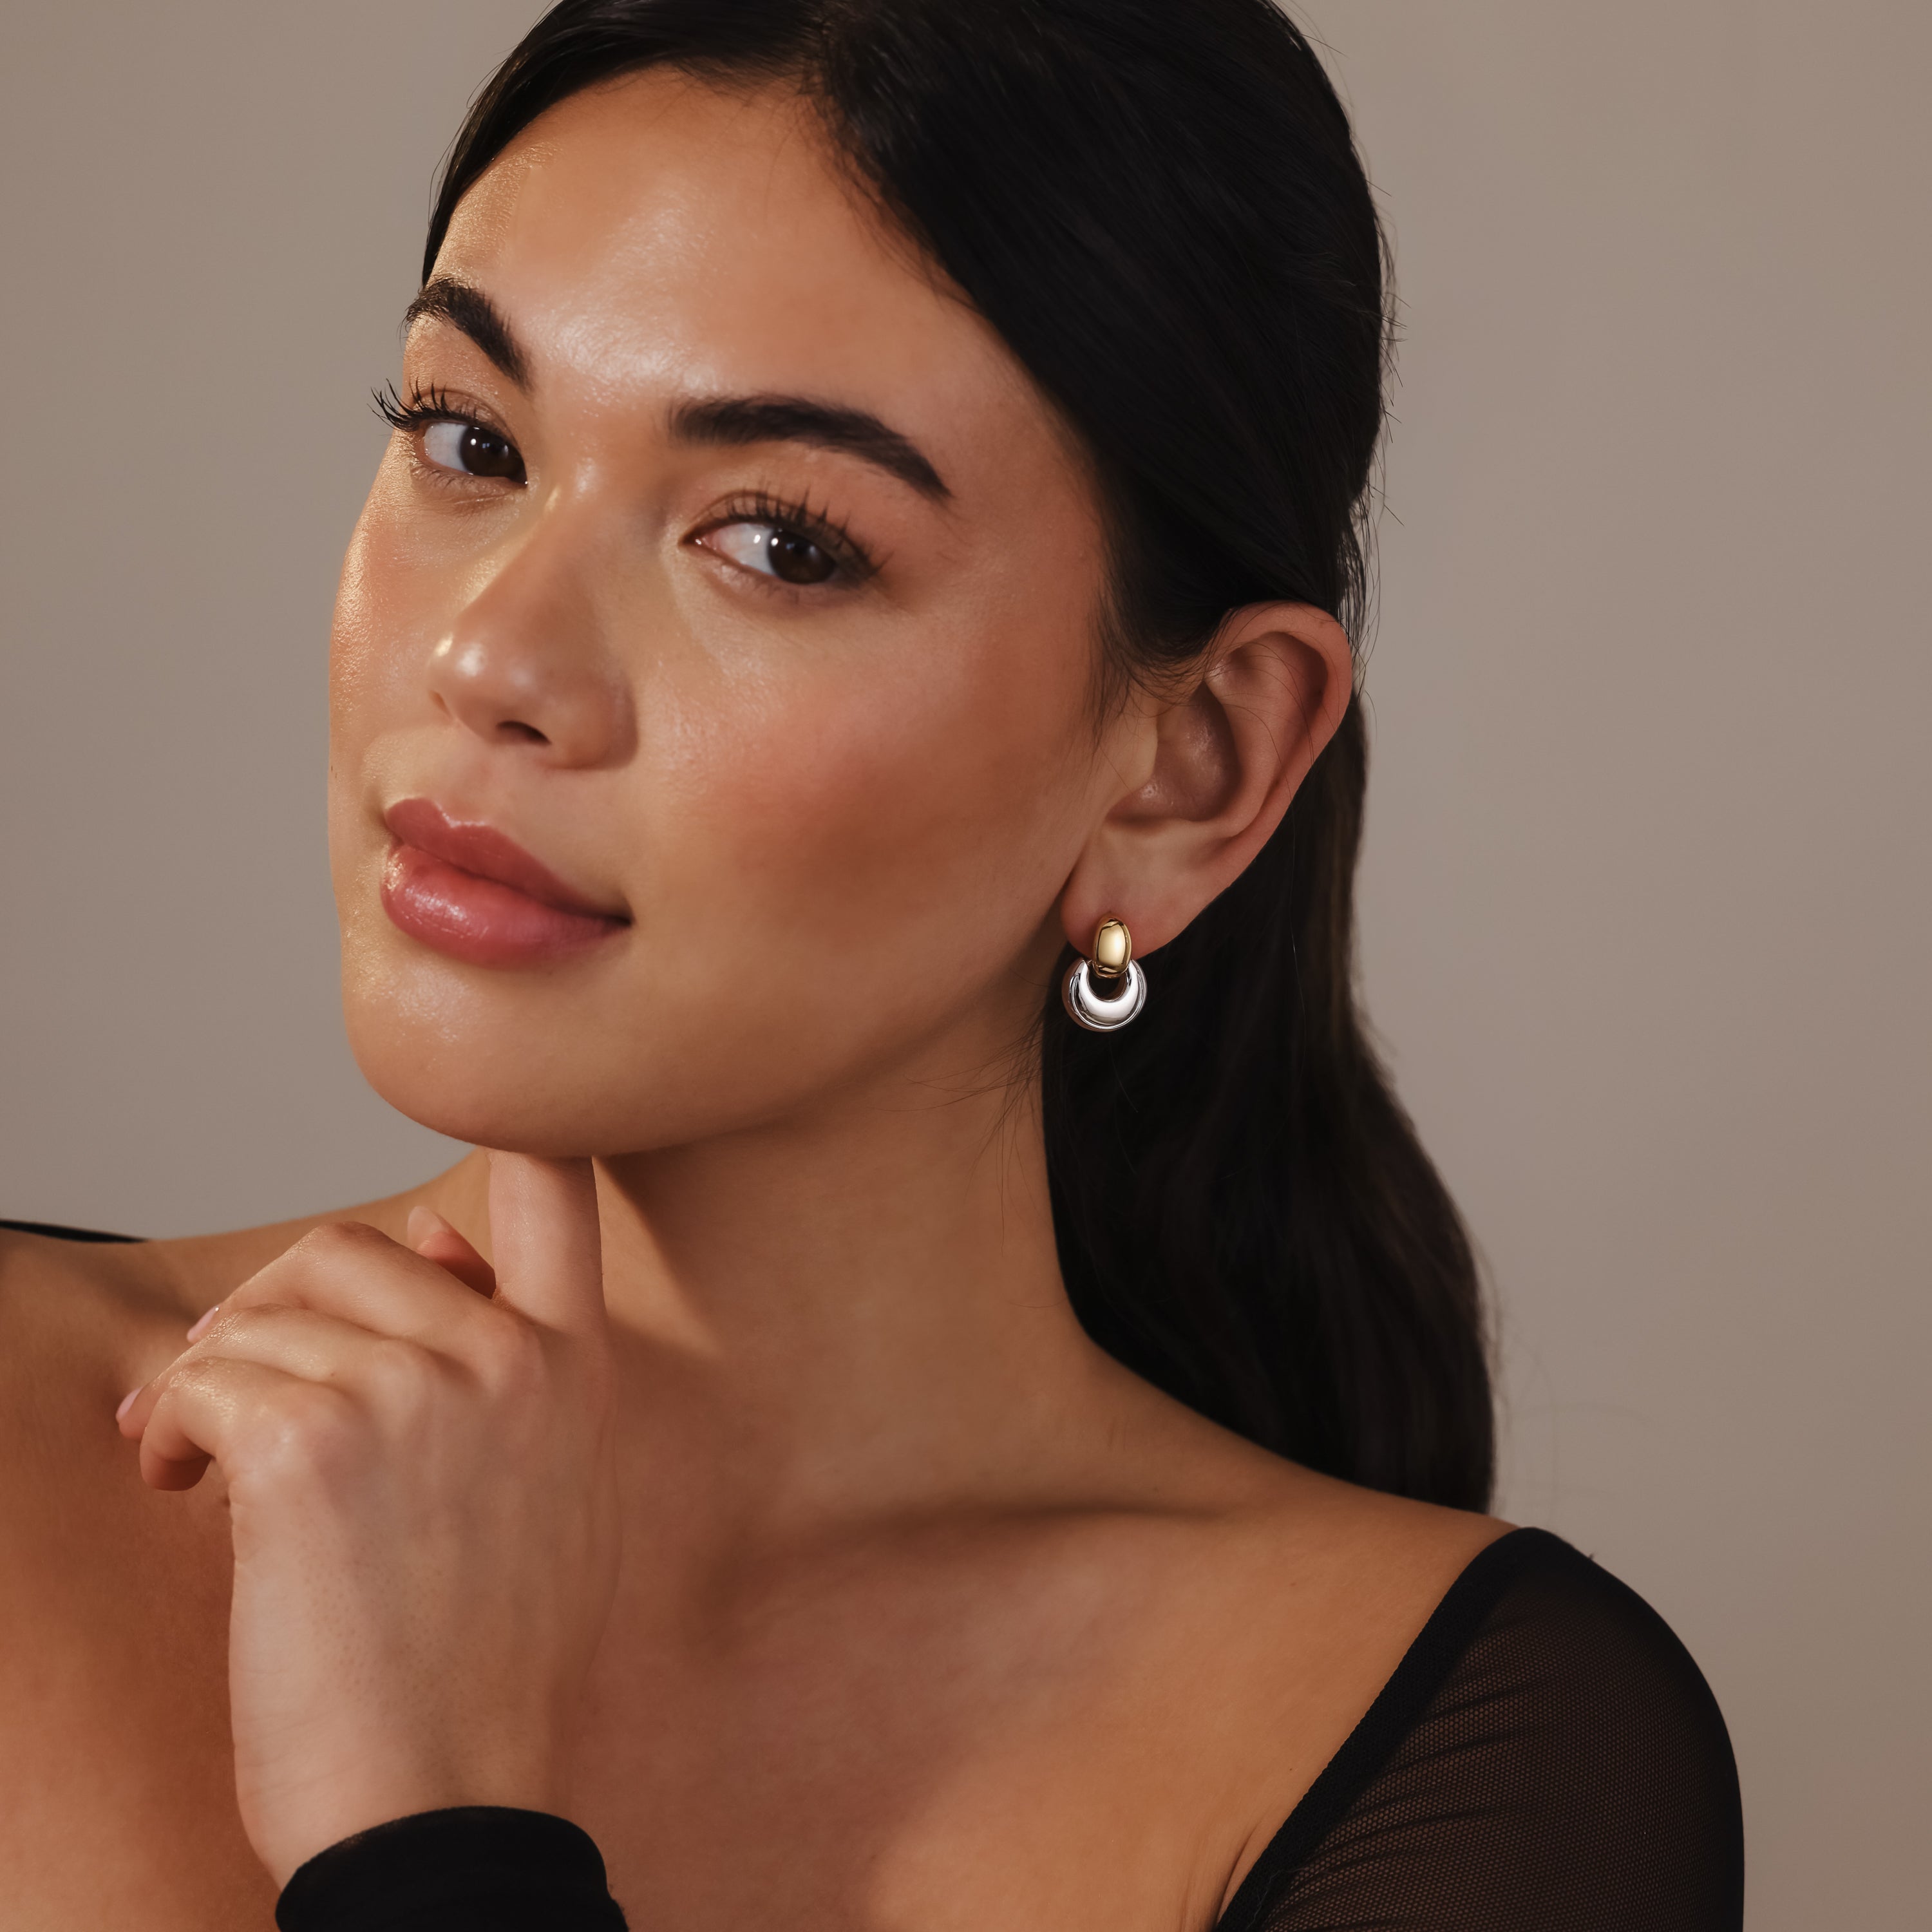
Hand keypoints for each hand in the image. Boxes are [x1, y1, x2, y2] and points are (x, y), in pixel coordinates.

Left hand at [117, 1154, 618, 1885]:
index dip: (507, 1123)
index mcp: (573, 1368)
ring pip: (264, 1311)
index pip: (557, 1186)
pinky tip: (173, 1482)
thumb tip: (434, 1238)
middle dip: (267, 1309)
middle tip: (228, 1387)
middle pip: (347, 1248)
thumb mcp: (550, 1495)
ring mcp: (420, 1393)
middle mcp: (509, 1358)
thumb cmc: (481, 1664)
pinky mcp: (314, 1446)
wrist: (444, 1807)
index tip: (457, 1118)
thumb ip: (512, 1365)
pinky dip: (166, 1425)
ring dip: (207, 1374)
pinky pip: (202, 1376)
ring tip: (192, 1455)